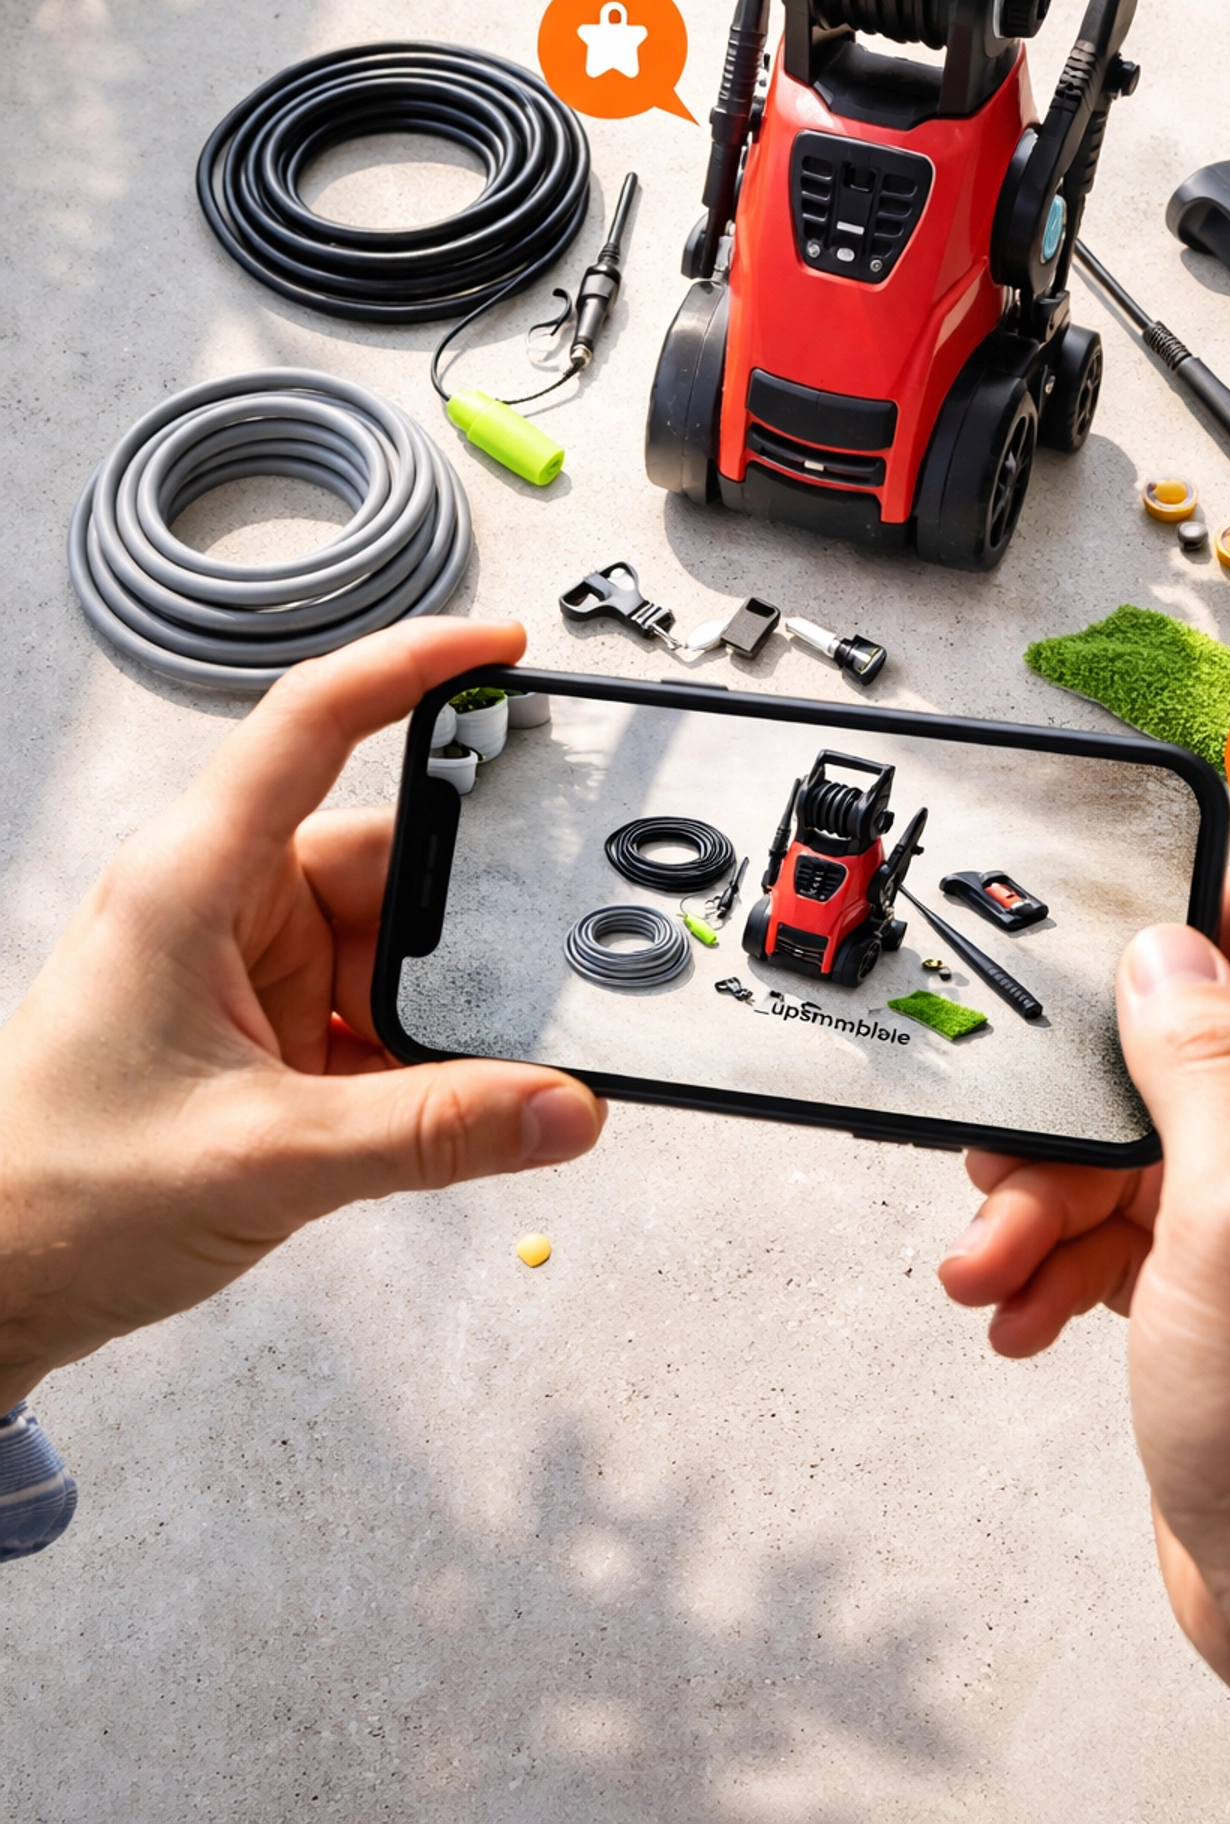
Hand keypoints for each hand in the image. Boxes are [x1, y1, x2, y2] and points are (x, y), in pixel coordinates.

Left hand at [0, 621, 603, 1407]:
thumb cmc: (55, 1196)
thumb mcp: (267, 1161)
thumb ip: (433, 1133)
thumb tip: (561, 1107)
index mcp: (191, 879)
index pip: (313, 722)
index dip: (411, 665)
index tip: (501, 646)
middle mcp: (221, 904)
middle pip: (384, 858)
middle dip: (467, 913)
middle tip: (547, 951)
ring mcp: (245, 968)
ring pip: (392, 947)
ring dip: (444, 1004)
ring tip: (498, 1059)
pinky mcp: (265, 1031)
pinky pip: (374, 1013)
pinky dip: (422, 1053)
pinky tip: (458, 1099)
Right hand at [938, 877, 1229, 1817]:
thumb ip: (1204, 1064)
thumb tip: (1167, 950)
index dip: (1184, 922)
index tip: (1087, 944)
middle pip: (1174, 1053)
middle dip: (1072, 1111)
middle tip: (1009, 1161)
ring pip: (1130, 1149)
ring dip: (1044, 1201)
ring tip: (994, 1264)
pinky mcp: (1224, 1285)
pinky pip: (1122, 1228)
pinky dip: (1061, 1259)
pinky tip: (1026, 1307)